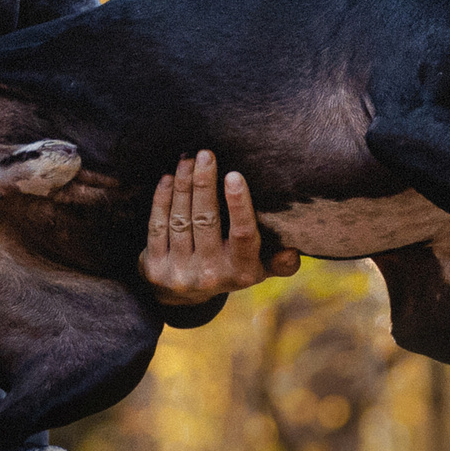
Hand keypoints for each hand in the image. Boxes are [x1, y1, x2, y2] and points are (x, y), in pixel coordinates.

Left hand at [140, 149, 300, 306]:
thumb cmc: (230, 268)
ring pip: (181, 220)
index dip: (238, 205)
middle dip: (204, 183)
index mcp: (241, 271)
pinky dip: (162, 200)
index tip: (234, 174)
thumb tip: (293, 253)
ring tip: (187, 160)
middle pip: (206, 220)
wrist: (184, 296)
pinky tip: (168, 178)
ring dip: (183, 186)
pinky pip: (157, 227)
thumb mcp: (258, 270)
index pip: (242, 234)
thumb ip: (279, 263)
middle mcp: (211, 274)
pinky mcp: (156, 269)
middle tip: (205, 154)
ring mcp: (181, 273)